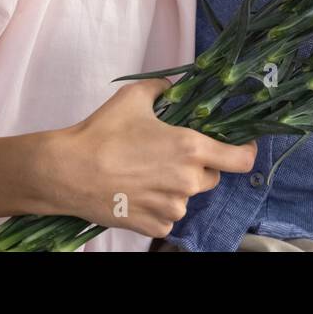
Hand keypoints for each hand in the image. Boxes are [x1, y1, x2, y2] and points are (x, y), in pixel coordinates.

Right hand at [34, 79, 256, 239]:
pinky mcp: (154, 227)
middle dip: (198, 167)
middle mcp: (187, 182)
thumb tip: (173, 86)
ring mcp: (171, 208)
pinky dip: (157, 207)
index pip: (240, 158)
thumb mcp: (134, 97)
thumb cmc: (102, 133)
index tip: (241, 146)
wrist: (67, 172)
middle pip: (211, 177)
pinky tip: (136, 193)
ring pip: (186, 198)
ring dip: (175, 188)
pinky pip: (167, 217)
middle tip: (168, 156)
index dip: (245, 151)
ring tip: (144, 174)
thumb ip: (162, 88)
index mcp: (190, 148)